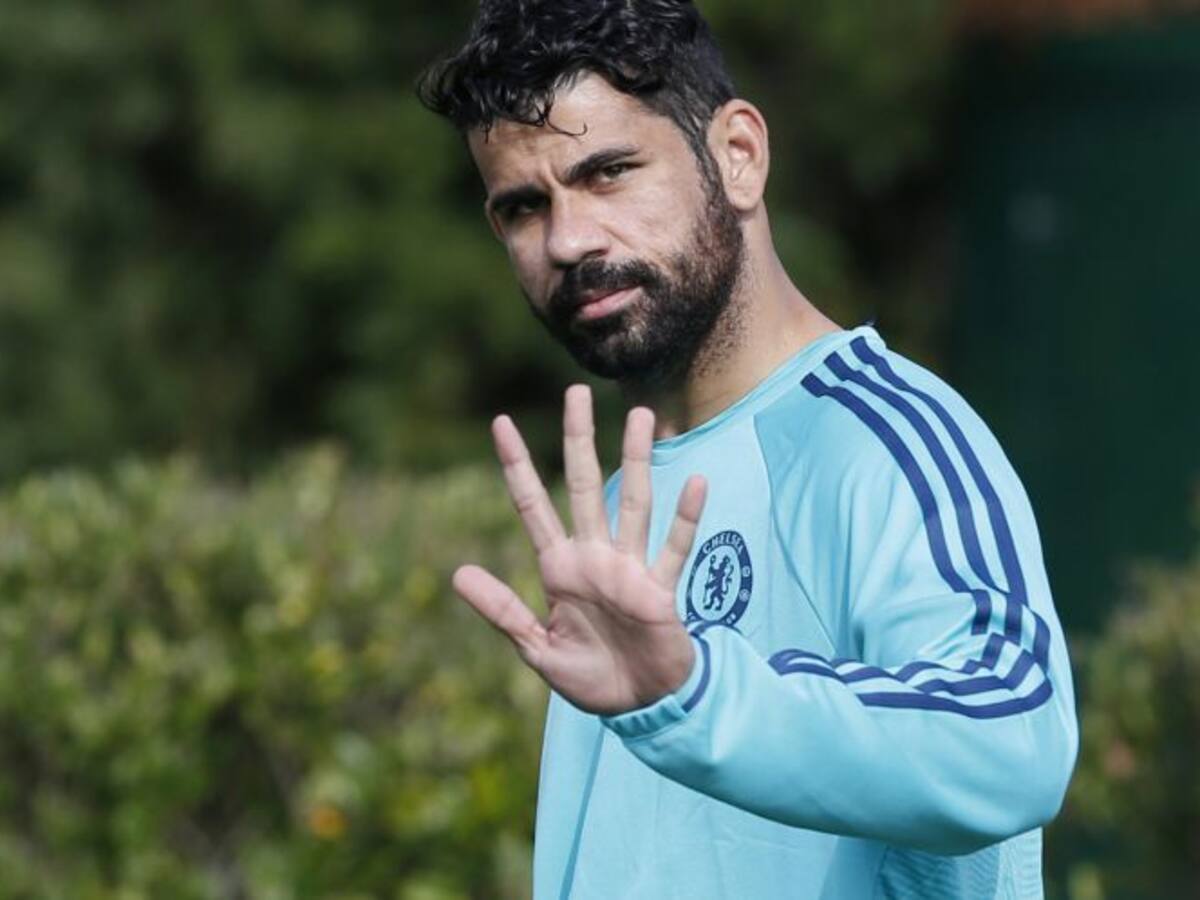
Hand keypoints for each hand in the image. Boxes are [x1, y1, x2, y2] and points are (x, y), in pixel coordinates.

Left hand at [452, 385, 707, 715]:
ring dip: (638, 461)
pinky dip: (684, 518)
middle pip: (585, 485)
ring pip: (634, 503)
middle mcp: (594, 556)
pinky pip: (674, 548)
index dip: (516, 465)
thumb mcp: (536, 648)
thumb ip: (502, 610)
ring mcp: (630, 568)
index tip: (500, 423)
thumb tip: (456, 573)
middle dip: (579, 440)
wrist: (641, 705)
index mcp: (559, 567)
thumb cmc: (589, 677)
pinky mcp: (660, 590)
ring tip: (641, 416)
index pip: (532, 505)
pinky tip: (693, 482)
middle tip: (576, 392)